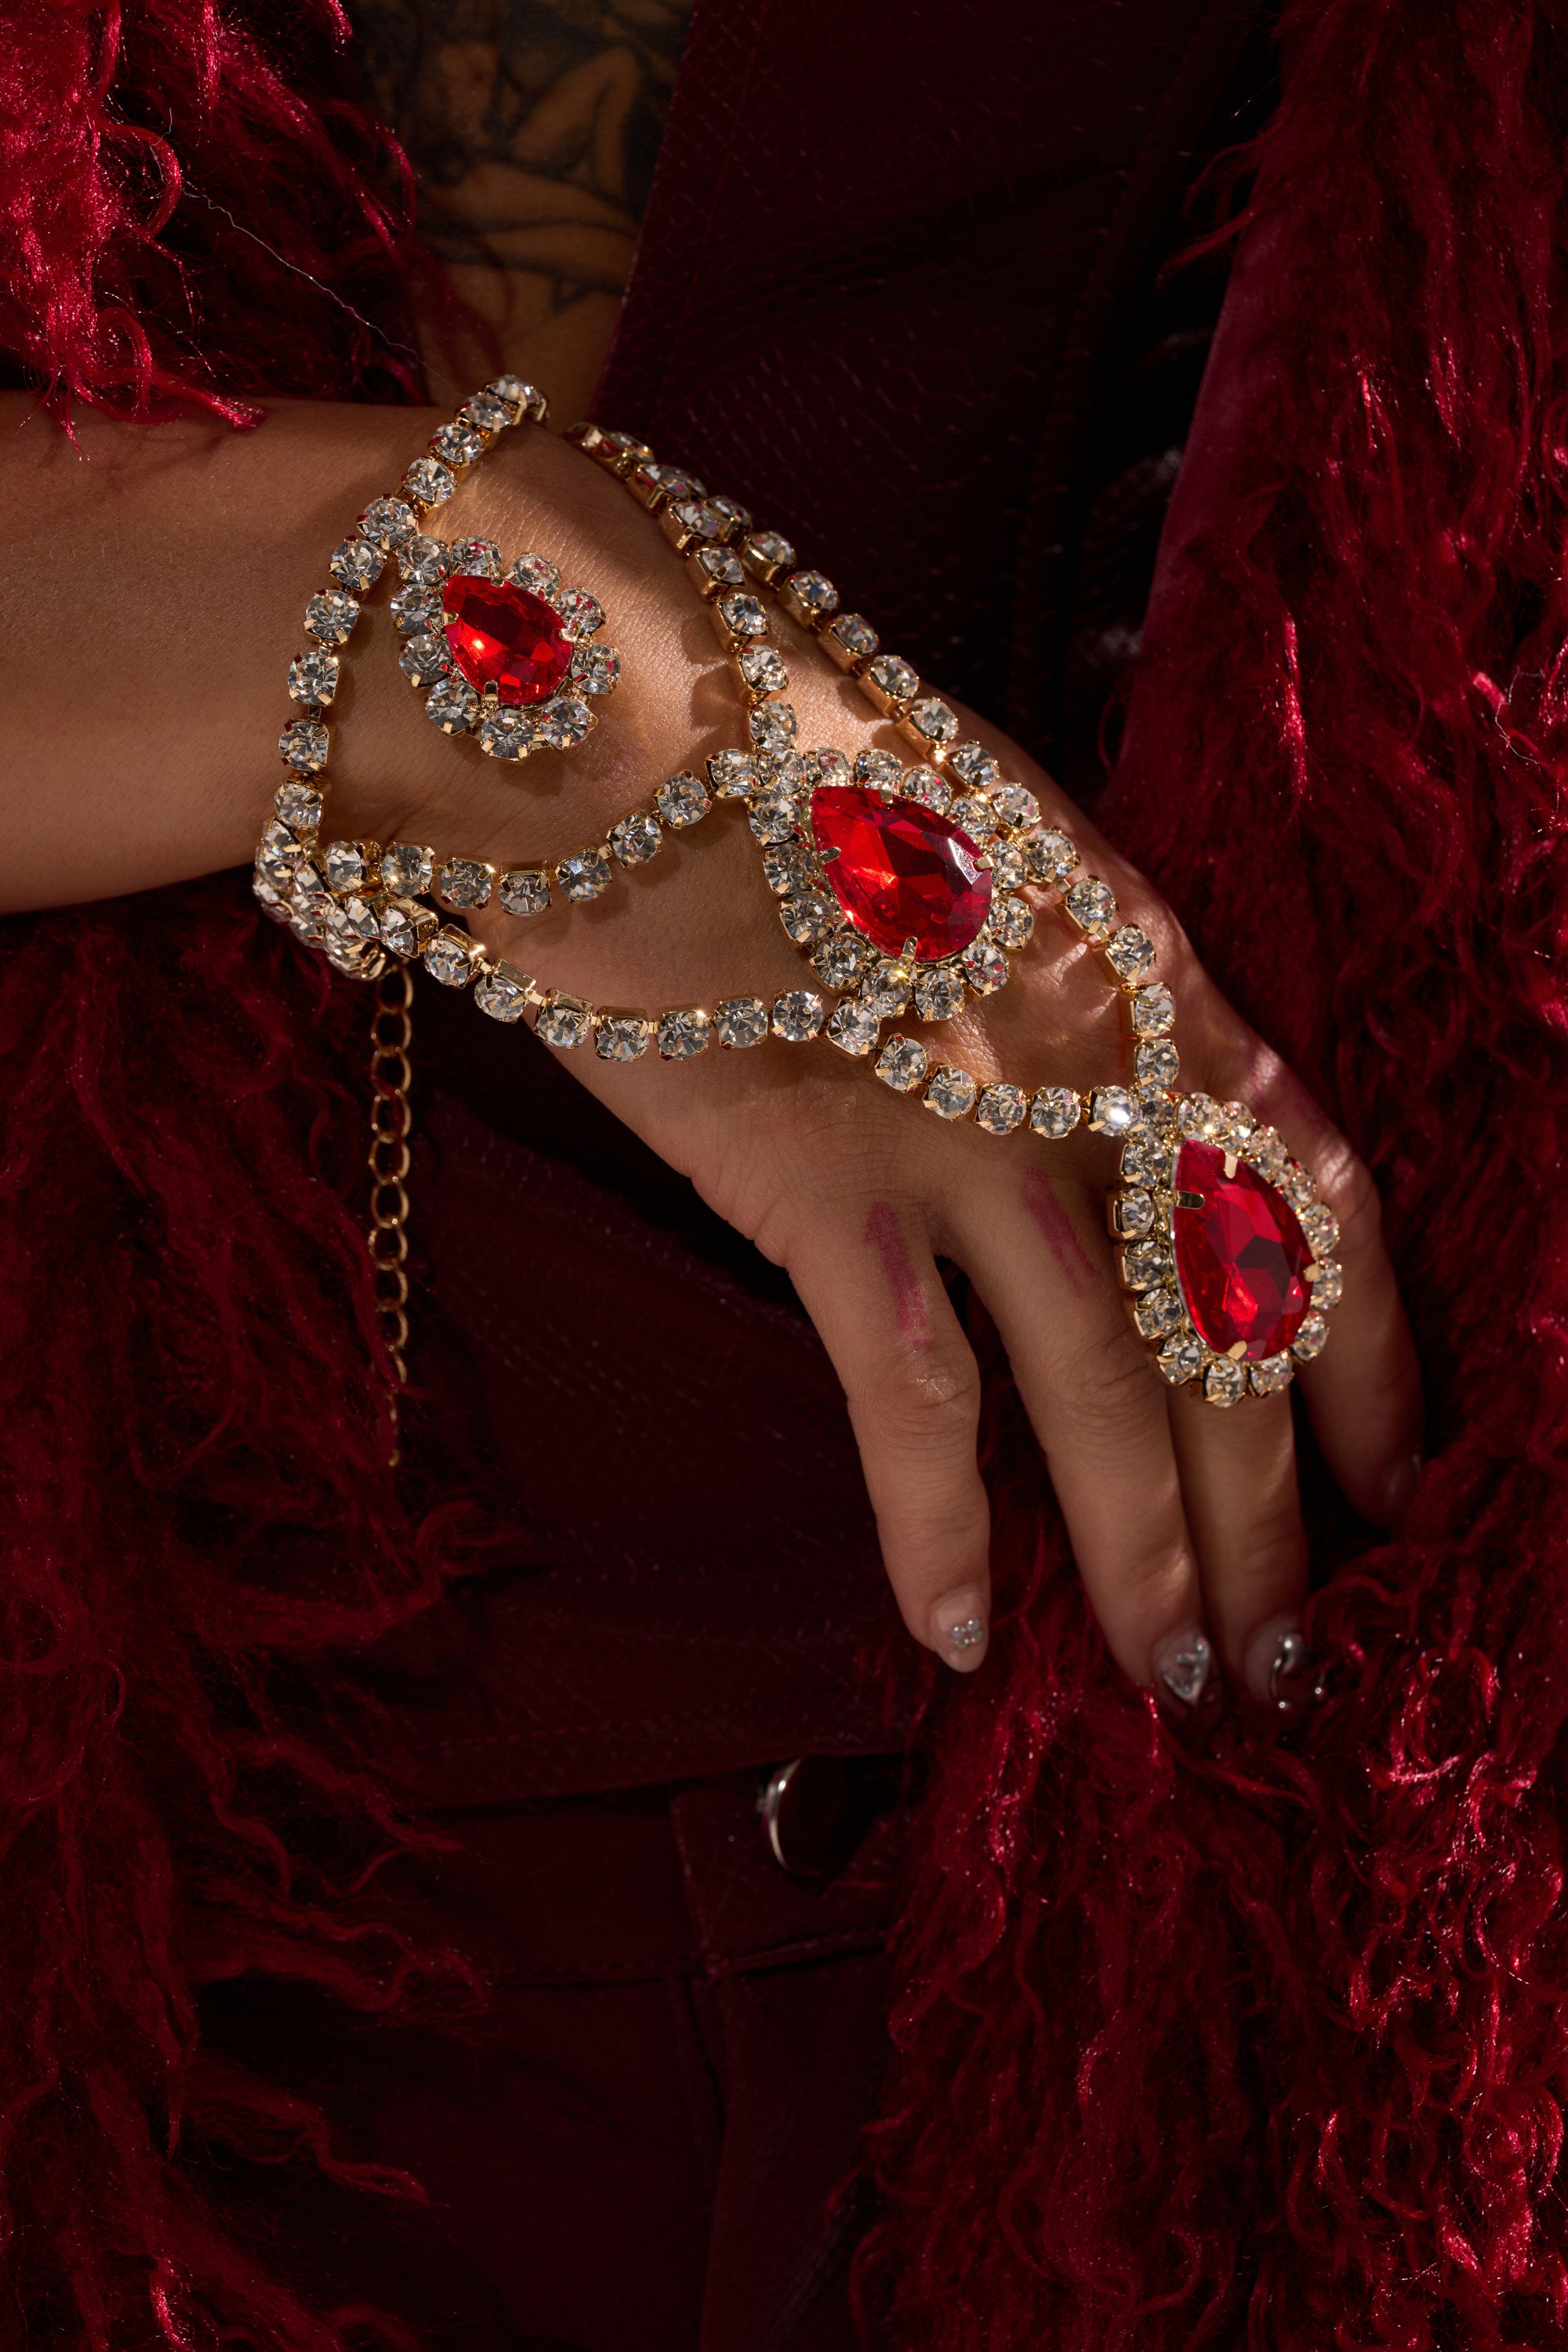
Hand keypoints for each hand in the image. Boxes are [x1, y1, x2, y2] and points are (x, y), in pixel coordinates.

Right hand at [326, 427, 1420, 1708]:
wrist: (593, 709)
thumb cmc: (762, 749)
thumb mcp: (971, 837)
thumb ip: (1047, 976)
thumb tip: (1065, 1103)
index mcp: (1151, 968)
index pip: (1319, 1199)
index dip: (1378, 1360)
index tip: (1397, 1479)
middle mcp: (1101, 1066)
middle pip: (1239, 1337)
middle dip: (1279, 1521)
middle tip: (1293, 1657)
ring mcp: (972, 1131)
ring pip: (1116, 1400)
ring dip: (1158, 1567)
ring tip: (1183, 1690)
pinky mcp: (826, 1188)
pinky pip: (917, 1407)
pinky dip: (942, 1537)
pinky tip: (954, 1638)